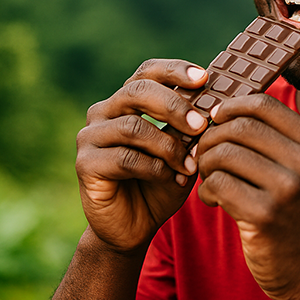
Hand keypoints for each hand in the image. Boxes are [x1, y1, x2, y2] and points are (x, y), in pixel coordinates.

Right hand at [75, 59, 208, 252]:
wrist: (134, 228)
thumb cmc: (162, 184)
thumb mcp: (183, 153)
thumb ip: (191, 129)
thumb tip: (214, 106)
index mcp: (127, 101)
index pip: (147, 72)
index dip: (174, 70)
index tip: (204, 78)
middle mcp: (104, 112)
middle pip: (137, 91)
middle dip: (174, 106)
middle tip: (201, 124)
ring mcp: (90, 137)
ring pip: (133, 127)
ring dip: (168, 146)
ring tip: (190, 165)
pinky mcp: (85, 164)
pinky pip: (124, 158)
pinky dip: (154, 167)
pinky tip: (171, 178)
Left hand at [195, 94, 299, 299]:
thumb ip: (283, 142)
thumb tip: (228, 109)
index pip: (264, 105)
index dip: (232, 107)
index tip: (217, 121)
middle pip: (240, 126)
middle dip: (212, 138)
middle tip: (205, 156)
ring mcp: (289, 190)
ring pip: (224, 153)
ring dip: (206, 165)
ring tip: (210, 180)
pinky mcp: (265, 217)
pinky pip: (218, 185)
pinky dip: (206, 190)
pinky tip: (213, 201)